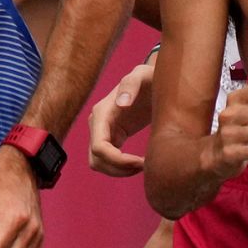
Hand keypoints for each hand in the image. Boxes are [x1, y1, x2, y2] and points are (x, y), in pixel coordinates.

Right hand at [89, 62, 153, 176]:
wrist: (151, 80)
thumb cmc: (148, 77)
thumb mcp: (142, 75)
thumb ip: (130, 84)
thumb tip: (122, 103)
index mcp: (102, 113)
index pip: (99, 148)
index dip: (118, 161)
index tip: (142, 162)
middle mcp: (97, 124)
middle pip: (97, 160)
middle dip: (119, 169)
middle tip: (145, 166)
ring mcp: (102, 132)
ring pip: (99, 164)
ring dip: (119, 171)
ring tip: (144, 165)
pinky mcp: (112, 138)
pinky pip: (108, 161)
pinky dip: (122, 168)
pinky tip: (141, 163)